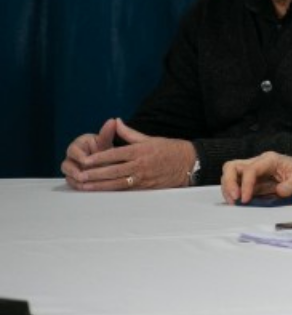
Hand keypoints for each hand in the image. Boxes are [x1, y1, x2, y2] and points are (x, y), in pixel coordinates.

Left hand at [62, 118, 194, 190]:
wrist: (189, 163)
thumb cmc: (169, 148)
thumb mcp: (149, 138)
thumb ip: (129, 133)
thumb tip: (115, 122)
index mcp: (140, 150)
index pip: (115, 154)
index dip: (99, 158)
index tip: (85, 160)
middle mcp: (140, 164)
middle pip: (113, 170)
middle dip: (95, 173)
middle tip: (80, 175)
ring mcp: (143, 177)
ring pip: (117, 182)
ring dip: (100, 185)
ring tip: (85, 186)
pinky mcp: (146, 187)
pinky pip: (126, 190)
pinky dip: (112, 191)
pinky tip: (101, 192)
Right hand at [62, 118, 118, 186]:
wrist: (107, 159)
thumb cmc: (104, 148)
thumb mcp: (106, 142)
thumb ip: (107, 133)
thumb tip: (113, 120)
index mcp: (77, 146)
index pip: (73, 150)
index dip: (78, 156)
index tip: (86, 160)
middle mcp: (72, 158)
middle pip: (66, 165)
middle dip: (73, 171)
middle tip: (82, 175)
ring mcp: (73, 169)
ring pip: (68, 176)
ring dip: (75, 180)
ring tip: (83, 183)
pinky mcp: (75, 179)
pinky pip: (74, 183)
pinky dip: (79, 186)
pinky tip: (86, 188)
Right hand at [221, 152, 291, 203]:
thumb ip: (291, 185)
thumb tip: (280, 192)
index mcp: (269, 160)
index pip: (250, 170)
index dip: (245, 184)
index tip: (245, 199)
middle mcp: (257, 163)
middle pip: (232, 167)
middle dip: (229, 183)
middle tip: (234, 199)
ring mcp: (253, 172)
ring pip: (230, 175)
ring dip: (228, 189)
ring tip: (234, 203)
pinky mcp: (252, 181)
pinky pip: (237, 184)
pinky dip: (233, 193)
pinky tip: (238, 202)